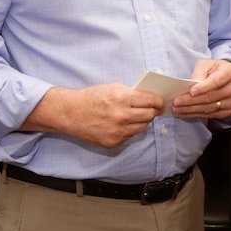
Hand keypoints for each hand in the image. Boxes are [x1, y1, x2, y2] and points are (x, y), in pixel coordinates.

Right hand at [38, 84, 163, 147]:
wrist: (70, 113)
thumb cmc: (91, 97)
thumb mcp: (111, 88)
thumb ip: (130, 93)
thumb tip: (148, 98)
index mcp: (122, 98)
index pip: (152, 101)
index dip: (158, 101)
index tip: (160, 102)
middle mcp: (122, 115)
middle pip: (150, 115)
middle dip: (152, 111)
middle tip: (150, 109)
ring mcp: (118, 131)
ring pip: (142, 127)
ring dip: (141, 121)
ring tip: (134, 116)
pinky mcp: (113, 142)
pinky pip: (130, 136)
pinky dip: (128, 130)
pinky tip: (120, 124)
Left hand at [172, 59, 230, 119]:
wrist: (228, 77)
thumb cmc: (214, 69)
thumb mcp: (206, 64)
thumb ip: (199, 72)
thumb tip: (191, 85)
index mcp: (230, 72)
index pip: (217, 81)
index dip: (204, 87)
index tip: (191, 92)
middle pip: (211, 97)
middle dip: (191, 101)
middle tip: (176, 102)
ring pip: (210, 108)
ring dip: (192, 110)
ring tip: (177, 109)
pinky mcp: (229, 111)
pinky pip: (211, 115)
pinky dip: (197, 115)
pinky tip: (186, 113)